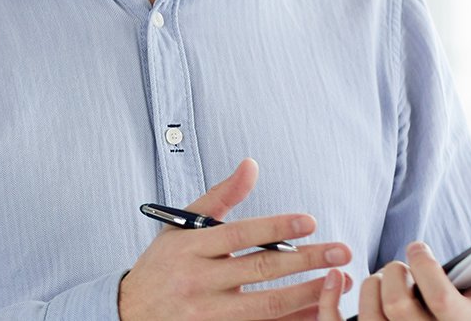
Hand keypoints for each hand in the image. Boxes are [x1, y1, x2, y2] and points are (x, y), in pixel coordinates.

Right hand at [118, 158, 351, 319]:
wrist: (131, 313)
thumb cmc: (163, 263)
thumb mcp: (183, 225)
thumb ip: (221, 196)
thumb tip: (251, 165)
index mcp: (192, 247)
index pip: (240, 234)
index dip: (276, 226)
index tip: (310, 220)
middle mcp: (200, 280)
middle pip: (260, 270)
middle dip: (305, 261)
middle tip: (340, 251)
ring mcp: (208, 314)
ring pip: (266, 306)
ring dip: (306, 295)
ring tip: (337, 282)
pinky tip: (315, 312)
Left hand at [317, 242, 470, 318]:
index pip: (439, 297)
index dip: (424, 264)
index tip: (418, 248)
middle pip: (397, 304)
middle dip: (394, 273)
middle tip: (401, 269)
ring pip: (369, 316)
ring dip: (370, 287)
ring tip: (384, 283)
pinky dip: (329, 302)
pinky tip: (334, 280)